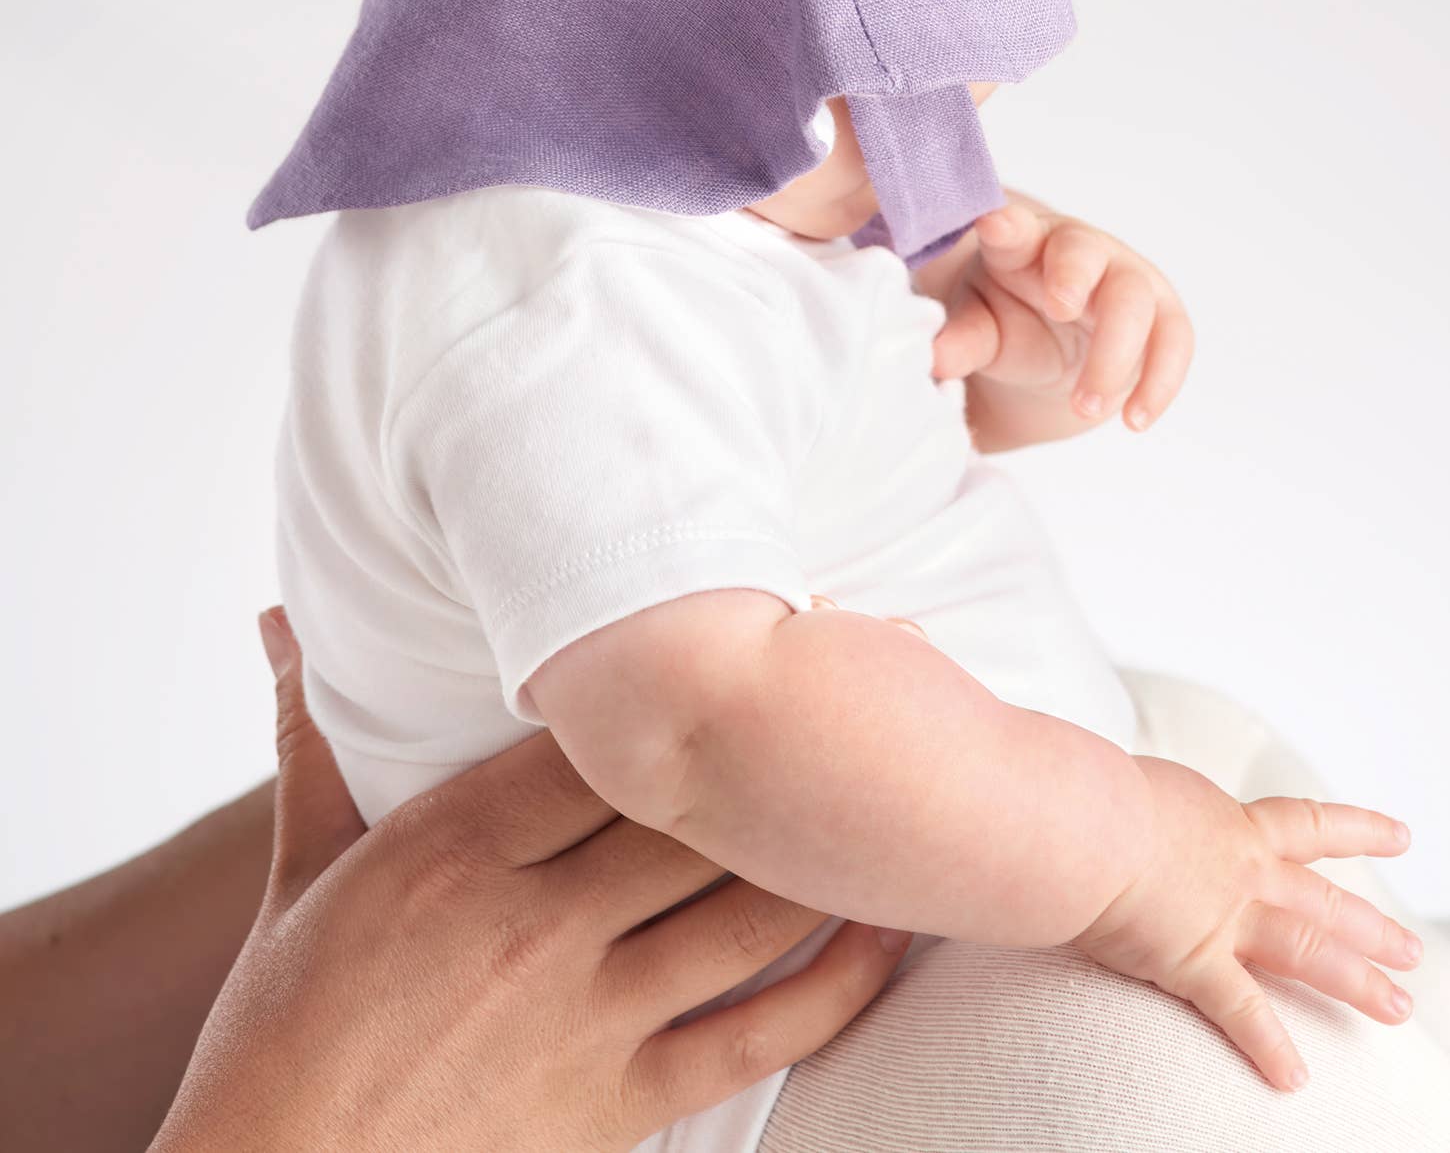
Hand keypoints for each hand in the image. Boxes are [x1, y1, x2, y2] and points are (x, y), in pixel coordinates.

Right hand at [154, 611, 909, 1152]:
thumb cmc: (278, 1030)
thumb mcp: (297, 874)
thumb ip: (313, 741)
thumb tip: (285, 620)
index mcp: (453, 846)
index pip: (601, 737)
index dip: (689, 671)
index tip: (763, 611)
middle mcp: (532, 923)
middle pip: (693, 807)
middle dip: (786, 733)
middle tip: (882, 658)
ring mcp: (584, 1017)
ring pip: (741, 909)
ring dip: (831, 844)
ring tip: (906, 777)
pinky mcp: (618, 1104)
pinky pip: (752, 1036)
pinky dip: (834, 985)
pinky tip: (886, 930)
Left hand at [929, 193, 1191, 447]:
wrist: (1052, 348)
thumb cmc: (1008, 320)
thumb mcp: (979, 330)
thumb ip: (960, 340)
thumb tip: (933, 359)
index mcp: (1020, 244)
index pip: (1015, 228)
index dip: (1007, 225)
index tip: (993, 225)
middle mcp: (1076, 252)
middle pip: (1084, 252)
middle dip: (1073, 276)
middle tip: (1058, 310)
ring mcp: (1124, 279)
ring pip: (1135, 299)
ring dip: (1114, 353)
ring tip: (1084, 407)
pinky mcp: (1160, 315)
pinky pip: (1174, 340)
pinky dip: (1161, 381)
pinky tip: (1136, 420)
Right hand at [1077, 757, 1420, 1091]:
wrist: (1080, 819)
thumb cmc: (1090, 791)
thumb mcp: (1135, 784)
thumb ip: (1148, 807)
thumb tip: (1125, 808)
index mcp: (1229, 822)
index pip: (1306, 823)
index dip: (1358, 830)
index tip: (1401, 838)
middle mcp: (1242, 869)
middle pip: (1325, 901)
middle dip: (1373, 929)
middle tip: (1412, 953)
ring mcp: (1226, 917)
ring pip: (1309, 952)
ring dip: (1358, 982)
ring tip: (1398, 1007)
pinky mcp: (1195, 960)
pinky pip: (1242, 1013)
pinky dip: (1270, 1047)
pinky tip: (1294, 1078)